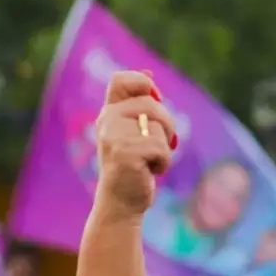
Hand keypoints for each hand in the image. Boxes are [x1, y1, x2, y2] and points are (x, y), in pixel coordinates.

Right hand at [95, 70, 177, 216]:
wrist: (121, 202)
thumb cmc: (132, 167)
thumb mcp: (134, 132)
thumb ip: (140, 106)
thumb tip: (149, 73)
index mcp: (110, 112)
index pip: (122, 80)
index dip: (144, 83)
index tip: (155, 101)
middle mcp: (108, 120)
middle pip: (153, 104)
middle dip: (167, 125)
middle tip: (160, 145)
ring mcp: (114, 136)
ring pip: (159, 127)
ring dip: (164, 148)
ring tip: (149, 162)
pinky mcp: (125, 153)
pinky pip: (160, 148)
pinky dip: (164, 163)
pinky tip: (150, 172)